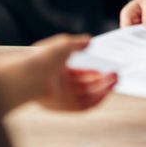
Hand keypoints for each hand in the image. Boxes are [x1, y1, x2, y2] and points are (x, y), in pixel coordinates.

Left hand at [0, 34, 116, 113]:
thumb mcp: (63, 44)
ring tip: (114, 81)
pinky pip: (84, 106)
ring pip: (87, 95)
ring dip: (102, 89)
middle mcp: (60, 84)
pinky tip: (106, 92)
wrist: (29, 76)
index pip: (80, 73)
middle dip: (102, 80)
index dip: (94, 71)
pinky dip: (96, 100)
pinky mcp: (63, 106)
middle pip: (86, 85)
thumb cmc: (42, 59)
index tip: (106, 68)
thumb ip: (77, 43)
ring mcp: (62, 96)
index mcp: (58, 70)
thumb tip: (88, 40)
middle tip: (115, 75)